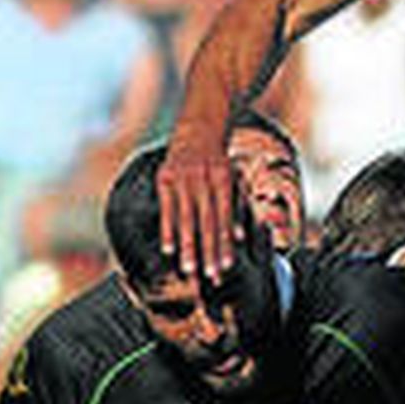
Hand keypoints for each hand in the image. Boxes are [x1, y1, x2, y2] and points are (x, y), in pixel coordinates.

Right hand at [156, 137, 240, 278]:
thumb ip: (237, 207)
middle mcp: (205, 180)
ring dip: (188, 246)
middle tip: (211, 276)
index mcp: (225, 180)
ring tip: (190, 269)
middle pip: (207, 222)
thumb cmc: (220, 161)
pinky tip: (169, 250)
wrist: (199, 127)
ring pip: (186, 219)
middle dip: (209, 250)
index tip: (226, 266)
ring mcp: (183, 179)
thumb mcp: (234, 179)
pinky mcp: (165, 179)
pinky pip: (166, 209)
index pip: (225, 218)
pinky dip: (168, 230)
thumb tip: (239, 238)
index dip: (225, 243)